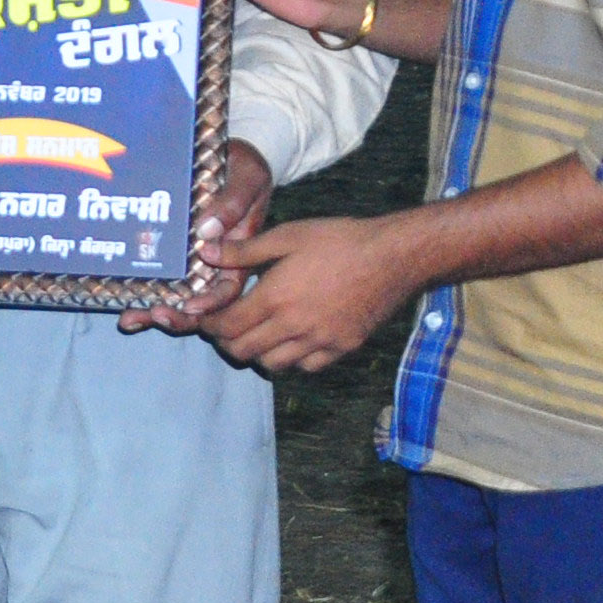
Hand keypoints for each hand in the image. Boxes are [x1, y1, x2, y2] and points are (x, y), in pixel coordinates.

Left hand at [117, 141, 275, 334]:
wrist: (225, 156)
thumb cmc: (242, 168)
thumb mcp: (248, 178)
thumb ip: (234, 203)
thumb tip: (207, 232)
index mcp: (239, 253)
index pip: (229, 288)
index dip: (212, 302)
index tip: (190, 307)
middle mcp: (214, 264)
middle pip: (199, 303)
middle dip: (178, 317)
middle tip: (154, 316)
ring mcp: (191, 263)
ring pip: (175, 298)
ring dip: (154, 313)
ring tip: (129, 320)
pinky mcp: (171, 256)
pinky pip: (157, 280)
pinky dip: (141, 295)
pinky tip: (121, 305)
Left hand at [201, 211, 422, 374]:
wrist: (396, 256)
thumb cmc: (341, 240)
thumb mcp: (288, 235)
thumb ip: (244, 250)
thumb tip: (206, 253)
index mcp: (276, 297)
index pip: (227, 326)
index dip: (209, 325)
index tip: (206, 319)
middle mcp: (295, 325)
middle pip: (244, 351)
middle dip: (227, 342)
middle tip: (226, 329)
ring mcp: (321, 340)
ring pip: (273, 364)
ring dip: (258, 353)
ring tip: (258, 335)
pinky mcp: (343, 347)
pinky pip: (307, 367)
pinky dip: (293, 359)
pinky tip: (292, 340)